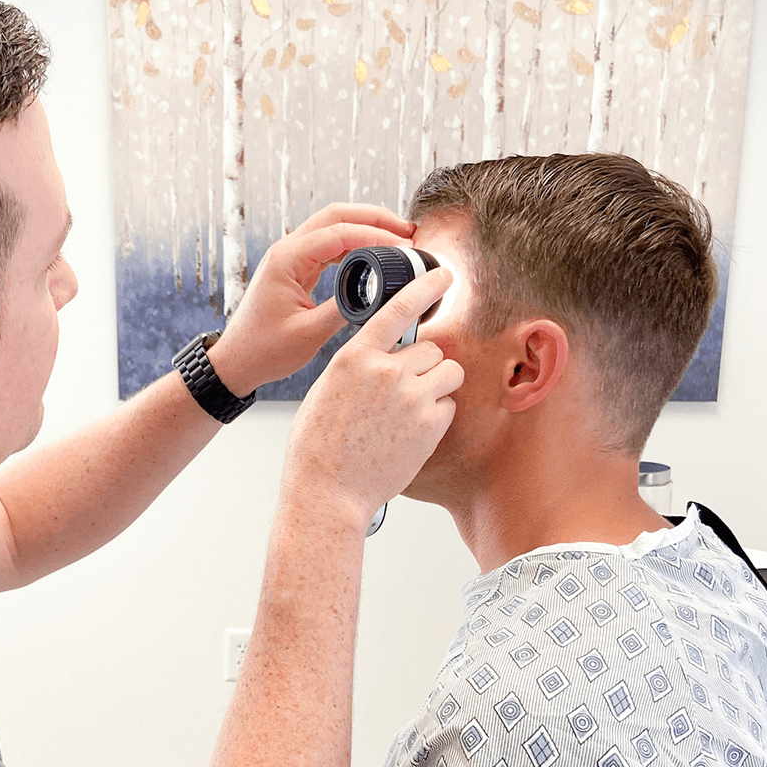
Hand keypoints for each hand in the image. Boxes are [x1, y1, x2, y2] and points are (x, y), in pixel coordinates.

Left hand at [206, 204, 415, 396]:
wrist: (236, 362)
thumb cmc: (264, 351)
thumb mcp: (310, 334)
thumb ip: (346, 309)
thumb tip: (380, 294)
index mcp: (286, 259)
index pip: (339, 233)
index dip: (375, 236)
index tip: (405, 246)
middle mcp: (286, 251)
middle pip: (336, 216)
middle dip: (374, 218)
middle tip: (408, 231)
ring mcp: (290, 257)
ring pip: (332, 226)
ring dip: (365, 227)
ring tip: (398, 238)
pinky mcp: (295, 269)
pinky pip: (328, 246)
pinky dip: (353, 244)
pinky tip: (375, 253)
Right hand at [280, 266, 463, 527]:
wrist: (328, 491)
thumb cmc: (318, 446)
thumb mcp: (327, 390)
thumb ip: (358, 367)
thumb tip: (383, 358)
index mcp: (354, 357)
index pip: (398, 309)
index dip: (425, 286)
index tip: (444, 275)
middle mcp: (386, 371)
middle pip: (430, 348)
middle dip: (423, 365)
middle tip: (403, 392)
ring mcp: (412, 397)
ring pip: (448, 372)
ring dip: (436, 384)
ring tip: (412, 409)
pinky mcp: (430, 425)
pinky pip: (448, 405)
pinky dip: (437, 415)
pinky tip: (411, 433)